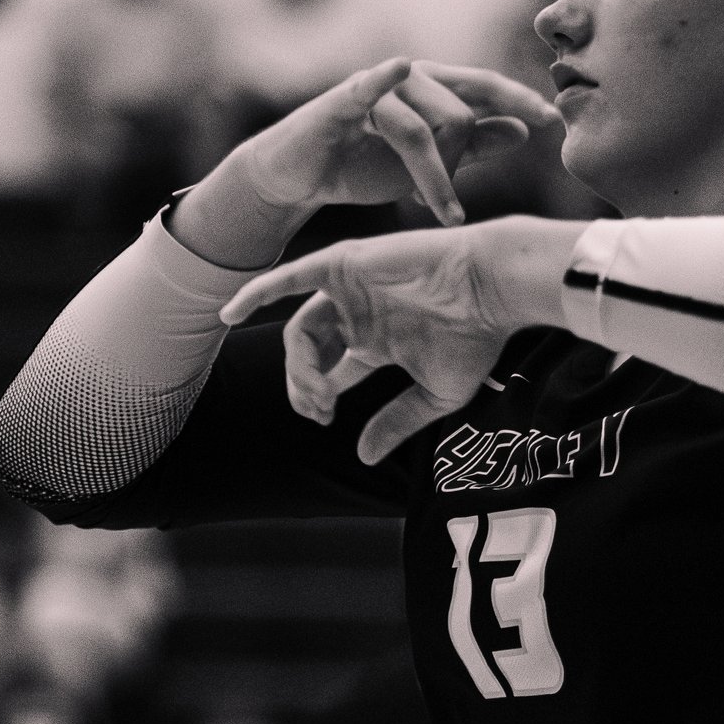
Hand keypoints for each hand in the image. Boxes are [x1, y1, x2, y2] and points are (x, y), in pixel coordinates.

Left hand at [222, 216, 584, 462]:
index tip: (326, 420)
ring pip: (300, 330)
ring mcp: (350, 289)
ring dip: (296, 366)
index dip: (319, 398)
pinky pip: (289, 278)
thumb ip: (396, 422)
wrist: (492, 288)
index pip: (331, 373)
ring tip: (312, 390)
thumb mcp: (434, 393)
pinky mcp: (344, 264)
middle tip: (318, 410)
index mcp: (379, 341)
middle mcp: (360, 314)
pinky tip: (231, 313)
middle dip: (304, 387)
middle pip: (309, 354)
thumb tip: (363, 458)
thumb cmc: (475, 338)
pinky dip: (258, 292)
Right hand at [227, 59, 562, 228]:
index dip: (520, 100)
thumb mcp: (427, 164)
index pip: (486, 87)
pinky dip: (383, 78)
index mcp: (432, 90)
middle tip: (445, 203)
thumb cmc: (361, 165)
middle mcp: (409, 80)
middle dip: (460, 167)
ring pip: (428, 125)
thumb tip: (520, 132)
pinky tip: (398, 69)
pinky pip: (370, 87)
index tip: (554, 122)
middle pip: (462, 116)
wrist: (298, 178)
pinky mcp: (342, 100)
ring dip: (436, 178)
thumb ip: (471, 148)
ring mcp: (376, 87)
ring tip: (433, 210)